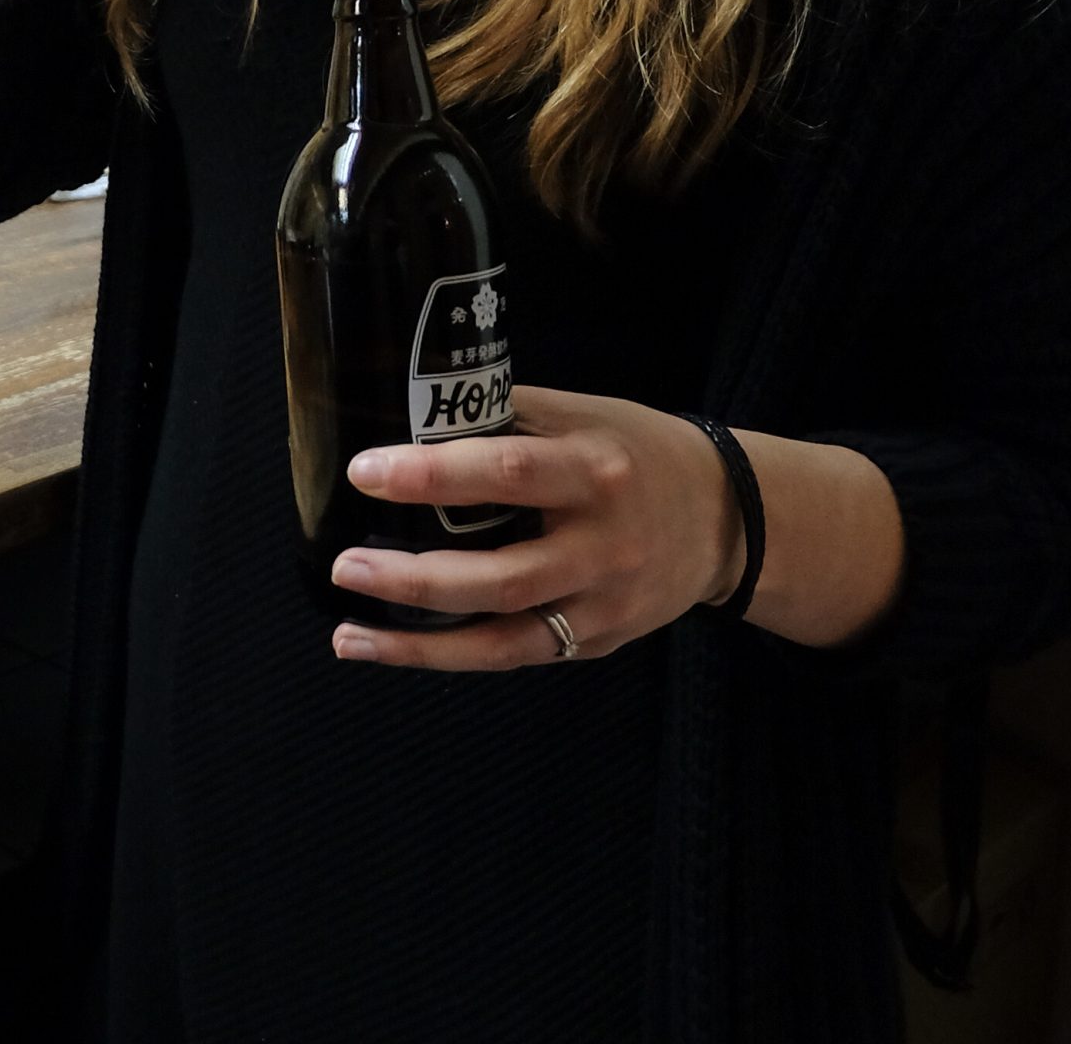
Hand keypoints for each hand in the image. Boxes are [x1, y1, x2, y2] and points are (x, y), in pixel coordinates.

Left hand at [328, 386, 740, 669]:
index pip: (506, 472)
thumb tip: (412, 412)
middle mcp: (601, 545)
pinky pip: (517, 655)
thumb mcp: (580, 413)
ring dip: (420, 642)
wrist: (726, 518)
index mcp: (594, 471)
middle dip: (414, 578)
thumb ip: (505, 416)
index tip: (365, 472)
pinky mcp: (598, 641)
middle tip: (345, 565)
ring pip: (504, 638)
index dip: (432, 475)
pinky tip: (398, 649)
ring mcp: (603, 604)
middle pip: (500, 575)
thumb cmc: (635, 450)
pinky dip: (453, 658)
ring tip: (349, 632)